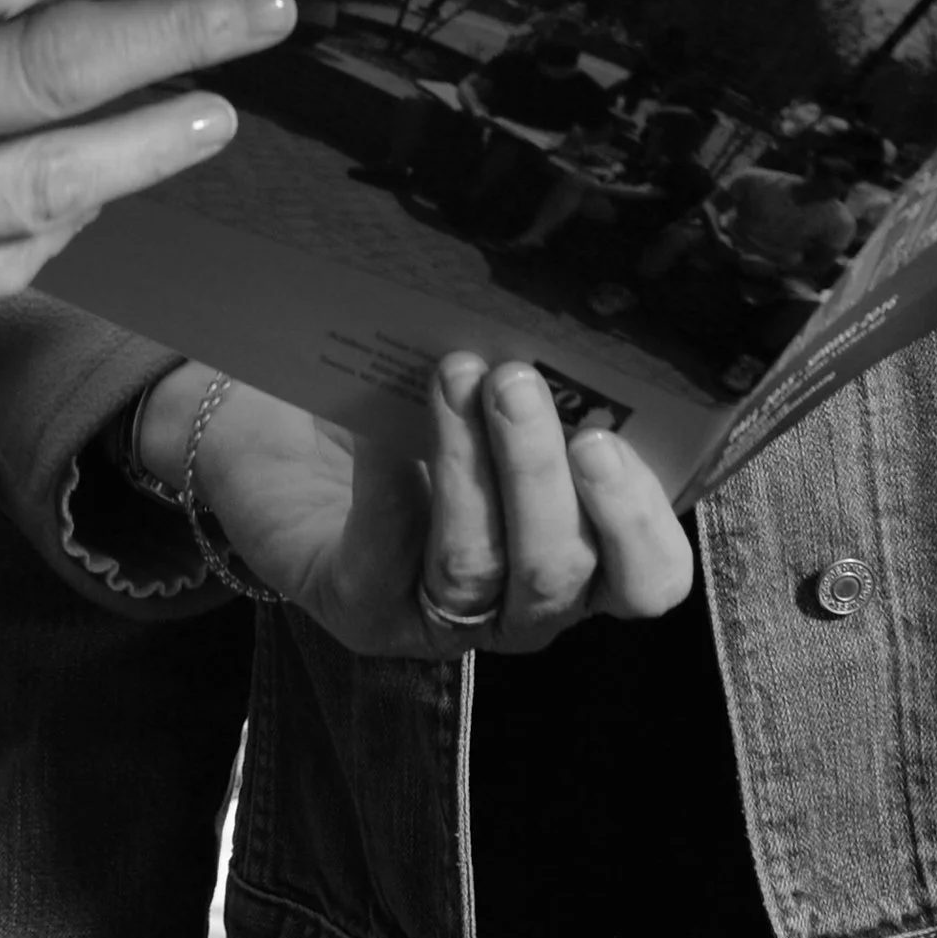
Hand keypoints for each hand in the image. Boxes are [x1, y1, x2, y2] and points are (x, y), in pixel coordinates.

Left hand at [140, 353, 691, 657]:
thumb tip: (561, 319)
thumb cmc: (410, 405)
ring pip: (479, 570)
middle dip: (540, 474)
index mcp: (583, 555)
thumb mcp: (488, 393)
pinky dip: (386, 487)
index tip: (607, 438)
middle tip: (515, 380)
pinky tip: (379, 431)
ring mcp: (441, 618)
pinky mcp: (363, 610)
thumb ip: (537, 381)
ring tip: (454, 375)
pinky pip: (383, 561)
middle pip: (559, 572)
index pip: (648, 576)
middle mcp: (522, 603)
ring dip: (470, 471)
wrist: (287, 436)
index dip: (639, 520)